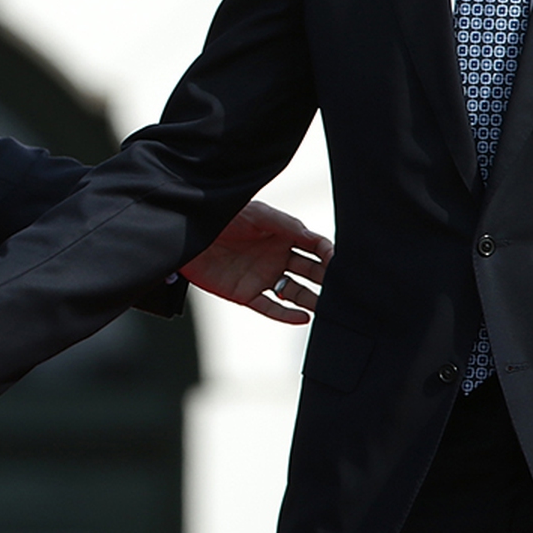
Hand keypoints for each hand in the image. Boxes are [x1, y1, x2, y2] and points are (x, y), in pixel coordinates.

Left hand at [180, 199, 332, 323]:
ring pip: (296, 293)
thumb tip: (316, 238)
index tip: (340, 262)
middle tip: (346, 289)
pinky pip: (271, 308)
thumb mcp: (256, 215)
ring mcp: (263, 276)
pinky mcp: (246, 294)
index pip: (315, 247)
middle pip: (311, 272)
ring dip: (313, 300)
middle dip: (329, 280)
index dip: (329, 254)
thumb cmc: (222, 216)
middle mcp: (277, 257)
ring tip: (330, 308)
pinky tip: (303, 317)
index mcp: (283, 235)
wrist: (186, 232)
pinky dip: (287, 315)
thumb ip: (286, 225)